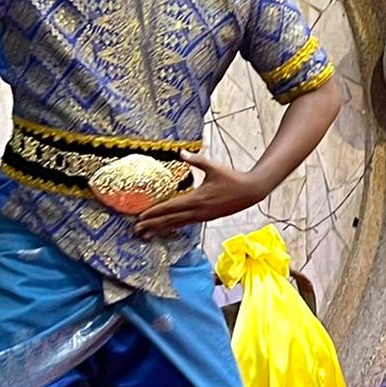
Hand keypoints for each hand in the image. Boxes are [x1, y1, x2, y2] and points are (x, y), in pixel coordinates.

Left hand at [132, 153, 265, 238]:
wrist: (250, 192)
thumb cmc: (232, 178)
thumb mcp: (213, 167)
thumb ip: (196, 160)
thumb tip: (181, 153)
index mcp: (197, 198)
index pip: (171, 207)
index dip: (154, 212)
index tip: (140, 217)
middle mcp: (198, 211)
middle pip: (170, 220)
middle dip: (152, 225)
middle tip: (135, 230)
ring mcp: (201, 217)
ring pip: (176, 224)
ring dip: (160, 228)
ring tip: (145, 233)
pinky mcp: (205, 218)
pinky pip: (184, 224)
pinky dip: (172, 227)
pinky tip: (164, 229)